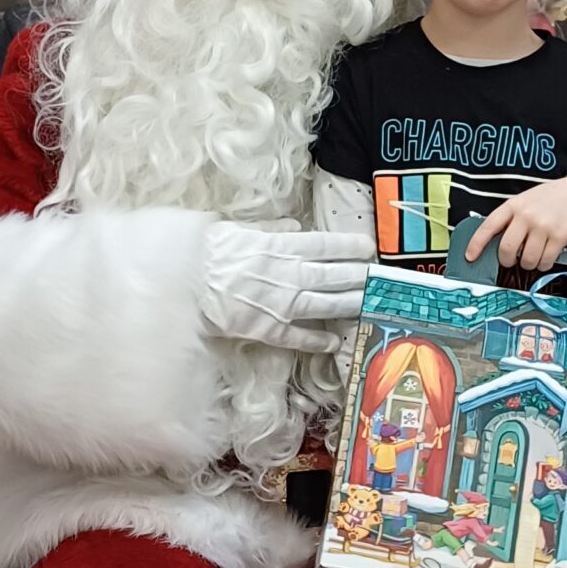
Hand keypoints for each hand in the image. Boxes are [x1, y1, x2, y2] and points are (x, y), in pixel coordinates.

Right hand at [200, 223, 373, 350]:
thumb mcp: (237, 228)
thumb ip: (268, 227)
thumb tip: (292, 225)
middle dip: (360, 275)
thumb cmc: (207, 251)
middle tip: (381, 277)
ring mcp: (282, 304)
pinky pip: (299, 336)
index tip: (367, 246)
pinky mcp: (269, 329)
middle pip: (334, 275)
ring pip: (326, 304)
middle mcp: (289, 275)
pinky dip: (318, 340)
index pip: (325, 244)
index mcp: (280, 246)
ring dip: (350, 304)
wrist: (185, 283)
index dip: (349, 245)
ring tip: (370, 304)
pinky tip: (335, 342)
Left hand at [465, 176, 566, 273]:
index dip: (476, 244)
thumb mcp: (526, 202)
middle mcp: (526, 215)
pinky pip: (545, 260)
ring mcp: (543, 226)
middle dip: (507, 260)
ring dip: (528, 264)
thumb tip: (493, 242)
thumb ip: (511, 218)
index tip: (470, 257)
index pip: (489, 226)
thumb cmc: (549, 201)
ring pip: (527, 259)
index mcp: (513, 206)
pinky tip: (546, 258)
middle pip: (507, 249)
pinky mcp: (559, 236)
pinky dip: (544, 264)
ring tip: (533, 258)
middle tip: (512, 261)